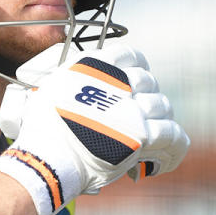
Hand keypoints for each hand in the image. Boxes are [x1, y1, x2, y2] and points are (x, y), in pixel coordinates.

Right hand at [0, 43, 189, 214]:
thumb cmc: (42, 130)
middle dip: (146, 98)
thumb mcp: (51, 89)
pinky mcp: (142, 134)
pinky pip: (173, 135)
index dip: (137, 67)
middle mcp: (117, 82)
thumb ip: (72, 82)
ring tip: (152, 138)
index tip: (136, 81)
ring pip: (163, 107)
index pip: (130, 55)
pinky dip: (173, 148)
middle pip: (148, 82)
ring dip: (159, 121)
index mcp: (95, 67)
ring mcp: (131, 107)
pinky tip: (167, 158)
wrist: (47, 156)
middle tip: (139, 117)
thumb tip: (83, 90)